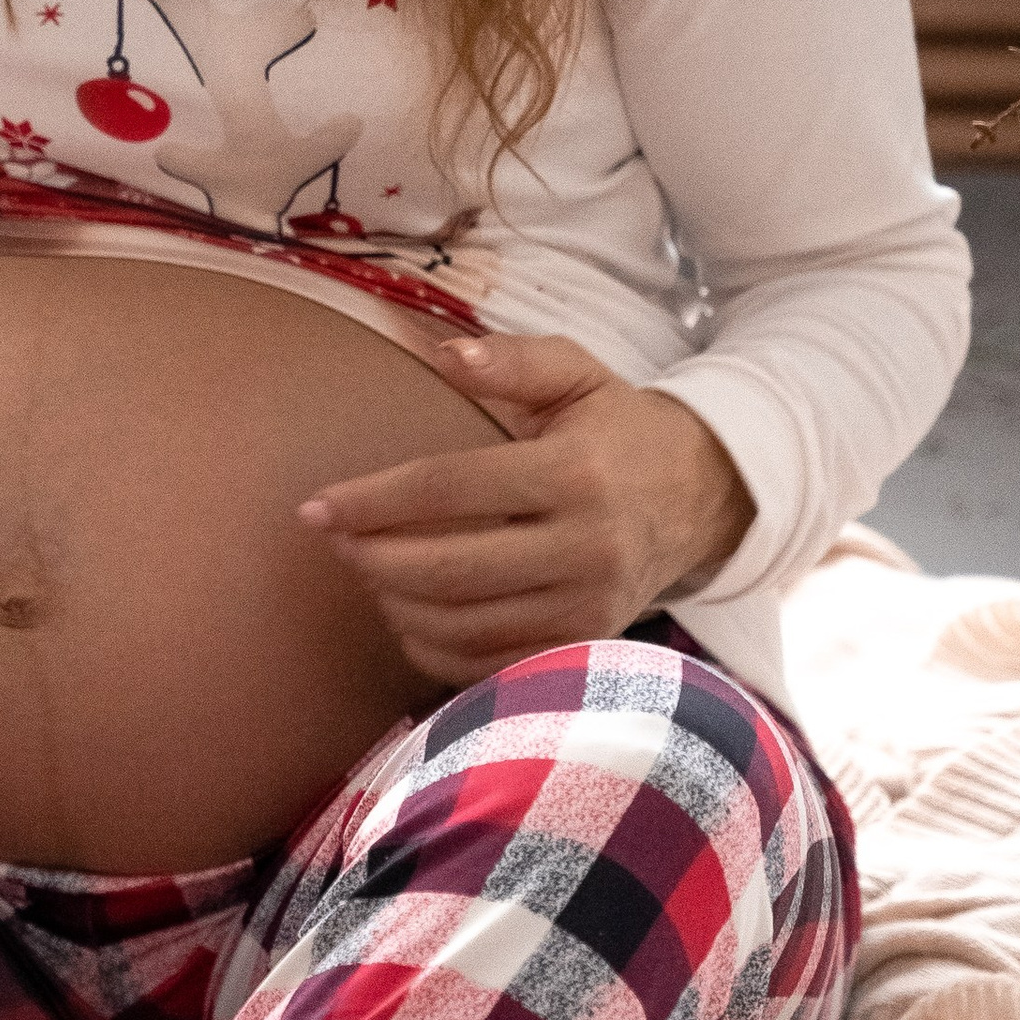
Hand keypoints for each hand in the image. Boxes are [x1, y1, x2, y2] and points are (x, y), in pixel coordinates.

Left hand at [300, 328, 753, 690]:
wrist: (704, 499)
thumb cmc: (619, 431)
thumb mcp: (578, 375)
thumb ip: (512, 360)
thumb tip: (441, 353)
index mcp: (575, 473)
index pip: (451, 489)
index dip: (373, 500)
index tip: (315, 507)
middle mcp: (586, 548)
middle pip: (449, 569)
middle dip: (373, 558)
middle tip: (335, 540)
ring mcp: (588, 609)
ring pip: (462, 625)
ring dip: (395, 604)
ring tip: (367, 570)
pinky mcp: (584, 648)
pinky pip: (488, 667)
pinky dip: (432, 649)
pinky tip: (406, 614)